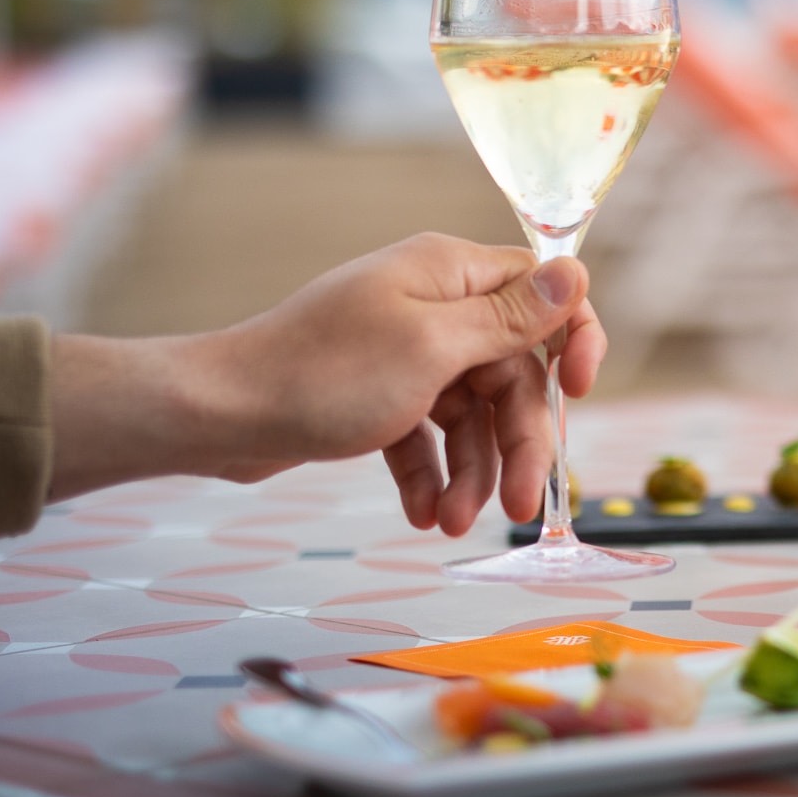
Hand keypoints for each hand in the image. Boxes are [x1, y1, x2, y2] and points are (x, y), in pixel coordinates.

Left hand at [50, 234, 603, 535]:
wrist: (216, 416)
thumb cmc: (322, 375)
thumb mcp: (432, 349)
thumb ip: (510, 319)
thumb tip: (576, 272)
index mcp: (450, 274)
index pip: (543, 293)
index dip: (574, 339)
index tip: (581, 392)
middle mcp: (434, 305)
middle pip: (512, 372)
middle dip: (518, 442)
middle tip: (520, 506)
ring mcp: (405, 351)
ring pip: (473, 413)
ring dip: (473, 471)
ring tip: (454, 524)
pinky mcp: (378, 394)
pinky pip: (428, 434)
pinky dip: (430, 473)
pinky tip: (422, 514)